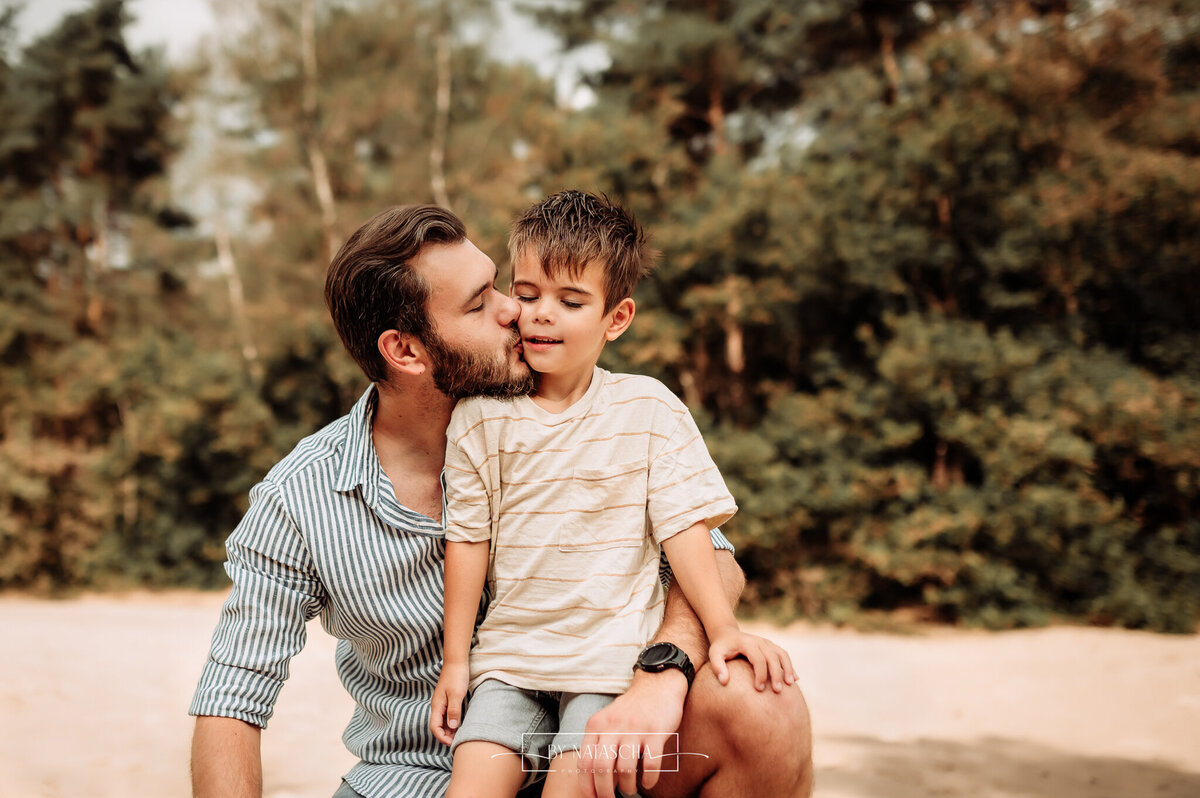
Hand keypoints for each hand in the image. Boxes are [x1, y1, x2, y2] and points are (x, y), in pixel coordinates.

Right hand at [429, 662, 468, 745]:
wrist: (457, 662)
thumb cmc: (456, 676)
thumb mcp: (456, 694)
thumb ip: (454, 711)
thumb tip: (452, 727)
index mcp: (437, 706)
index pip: (434, 727)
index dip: (442, 737)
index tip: (452, 743)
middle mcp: (438, 706)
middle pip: (438, 726)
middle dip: (446, 736)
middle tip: (458, 742)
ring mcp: (442, 703)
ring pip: (443, 722)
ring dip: (450, 730)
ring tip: (460, 735)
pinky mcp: (448, 700)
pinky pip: (448, 716)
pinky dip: (453, 723)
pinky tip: (460, 725)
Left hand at [577, 669, 688, 797]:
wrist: (657, 684)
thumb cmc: (632, 709)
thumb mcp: (609, 722)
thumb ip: (601, 746)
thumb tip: (599, 781)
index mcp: (597, 725)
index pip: (585, 761)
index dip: (587, 785)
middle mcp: (613, 726)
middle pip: (602, 768)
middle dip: (604, 791)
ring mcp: (635, 729)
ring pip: (626, 769)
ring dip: (628, 786)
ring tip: (630, 788)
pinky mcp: (656, 732)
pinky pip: (650, 765)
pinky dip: (649, 780)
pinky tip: (648, 782)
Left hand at [707, 626, 796, 692]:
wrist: (727, 634)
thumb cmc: (720, 647)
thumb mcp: (714, 654)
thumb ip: (717, 667)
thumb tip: (724, 681)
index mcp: (747, 643)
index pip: (758, 659)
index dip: (760, 674)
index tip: (759, 689)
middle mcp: (759, 641)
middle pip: (772, 657)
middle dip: (776, 674)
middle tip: (777, 691)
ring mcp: (767, 643)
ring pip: (782, 654)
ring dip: (788, 668)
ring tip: (790, 684)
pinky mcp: (771, 646)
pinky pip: (783, 655)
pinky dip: (790, 666)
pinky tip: (795, 679)